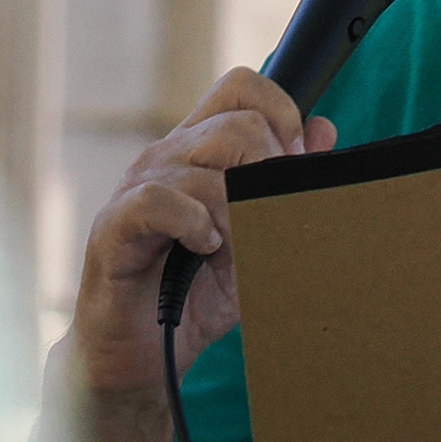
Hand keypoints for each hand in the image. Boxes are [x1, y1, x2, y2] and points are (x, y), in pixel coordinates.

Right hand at [68, 69, 334, 395]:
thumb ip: (286, 186)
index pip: (240, 87)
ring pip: (206, 168)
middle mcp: (167, 156)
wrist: (140, 354)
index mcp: (199, 149)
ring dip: (238, 214)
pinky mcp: (116, 225)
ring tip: (236, 250)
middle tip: (270, 220)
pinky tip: (206, 250)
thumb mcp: (257, 239)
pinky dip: (195, 224)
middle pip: (236, 125)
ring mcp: (137, 187)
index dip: (280, 113)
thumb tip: (325, 129)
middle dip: (270, 173)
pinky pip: (161, 202)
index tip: (295, 164)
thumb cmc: (195, 294)